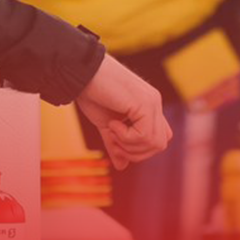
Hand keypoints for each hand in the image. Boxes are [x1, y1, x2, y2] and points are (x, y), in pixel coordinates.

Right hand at [75, 53, 172, 169]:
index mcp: (148, 105)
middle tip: (113, 138)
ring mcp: (152, 102)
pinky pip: (144, 135)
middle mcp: (154, 102)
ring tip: (112, 129)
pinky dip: (127, 137)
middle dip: (135, 151)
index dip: (140, 147)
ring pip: (155, 143)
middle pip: (159, 144)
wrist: (80, 72)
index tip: (116, 141)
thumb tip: (122, 167)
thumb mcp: (106, 123)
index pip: (159, 137)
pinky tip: (113, 123)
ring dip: (130, 145)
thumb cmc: (91, 92)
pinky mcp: (145, 103)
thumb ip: (117, 143)